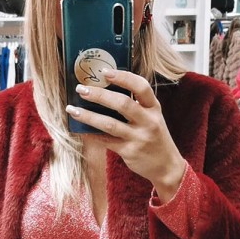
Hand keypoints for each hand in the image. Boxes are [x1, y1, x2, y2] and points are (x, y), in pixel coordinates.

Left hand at [66, 69, 185, 201]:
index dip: (122, 77)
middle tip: (81, 89)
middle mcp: (148, 121)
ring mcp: (139, 137)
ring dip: (89, 116)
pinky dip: (91, 135)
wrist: (167, 166)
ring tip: (72, 109)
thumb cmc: (154, 137)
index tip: (104, 72)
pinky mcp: (129, 152)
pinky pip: (106, 141)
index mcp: (154, 107)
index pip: (141, 86)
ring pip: (110, 124)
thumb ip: (136, 104)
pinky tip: (79, 129)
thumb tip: (106, 88)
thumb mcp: (152, 117)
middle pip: (122, 103)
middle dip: (99, 95)